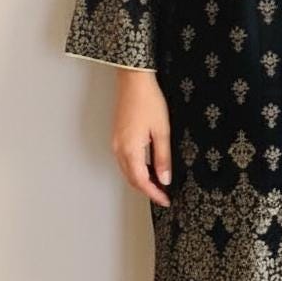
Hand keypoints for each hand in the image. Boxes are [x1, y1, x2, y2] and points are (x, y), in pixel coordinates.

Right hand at [111, 69, 171, 206]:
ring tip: (159, 183)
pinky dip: (136, 168)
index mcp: (130, 150)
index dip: (153, 193)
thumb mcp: (162, 130)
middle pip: (132, 178)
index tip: (165, 200)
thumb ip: (162, 157)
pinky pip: (125, 160)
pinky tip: (148, 166)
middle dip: (147, 189)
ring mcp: (116, 142)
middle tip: (164, 195)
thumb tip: (164, 178)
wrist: (133, 80)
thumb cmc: (148, 101)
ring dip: (141, 179)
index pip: (141, 181)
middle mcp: (119, 149)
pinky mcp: (117, 136)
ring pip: (127, 170)